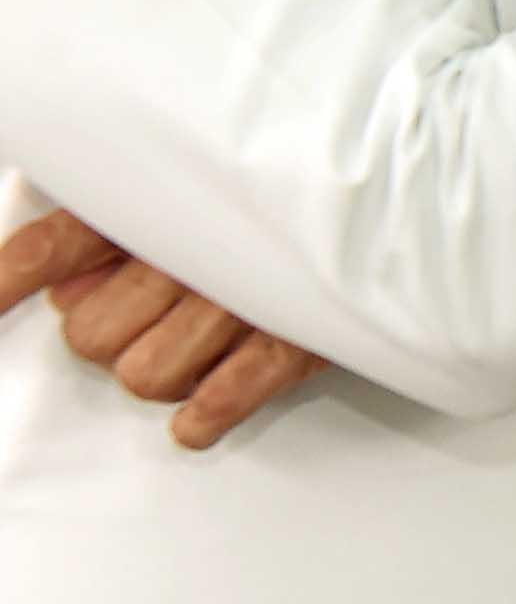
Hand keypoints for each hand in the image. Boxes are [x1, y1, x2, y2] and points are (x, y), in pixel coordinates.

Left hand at [0, 210, 326, 447]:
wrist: (389, 186)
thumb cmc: (276, 189)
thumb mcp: (190, 184)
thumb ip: (112, 228)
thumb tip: (64, 290)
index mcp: (161, 198)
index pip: (52, 246)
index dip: (4, 281)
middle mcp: (194, 245)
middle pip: (91, 337)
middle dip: (109, 335)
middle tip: (142, 315)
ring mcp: (246, 293)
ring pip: (146, 375)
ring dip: (160, 371)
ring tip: (186, 348)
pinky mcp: (300, 334)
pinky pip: (230, 393)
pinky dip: (206, 414)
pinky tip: (197, 418)